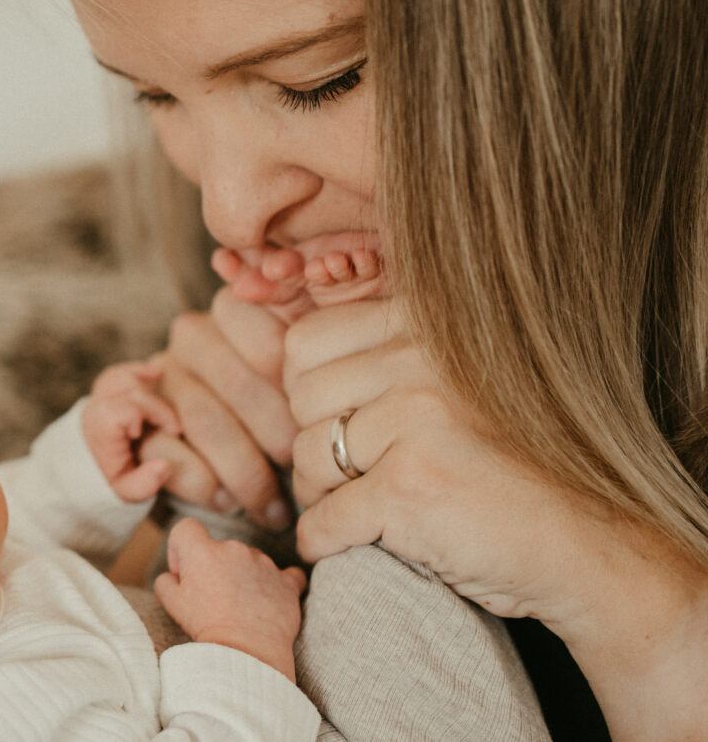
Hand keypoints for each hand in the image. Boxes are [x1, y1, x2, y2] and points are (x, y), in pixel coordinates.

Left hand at [80, 361, 178, 501]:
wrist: (83, 473)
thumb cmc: (110, 481)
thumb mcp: (127, 491)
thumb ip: (145, 483)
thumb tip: (165, 466)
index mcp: (102, 428)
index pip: (129, 408)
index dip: (156, 414)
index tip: (172, 432)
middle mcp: (96, 408)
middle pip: (131, 389)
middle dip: (158, 404)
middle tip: (174, 427)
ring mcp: (97, 399)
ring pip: (122, 376)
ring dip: (146, 383)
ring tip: (167, 398)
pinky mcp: (102, 394)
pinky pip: (116, 374)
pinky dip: (136, 371)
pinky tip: (157, 374)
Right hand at [135, 285, 297, 529]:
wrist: (194, 434)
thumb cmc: (268, 402)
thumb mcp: (299, 364)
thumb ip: (310, 325)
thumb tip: (306, 280)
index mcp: (233, 311)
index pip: (272, 341)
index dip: (298, 390)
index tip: (318, 426)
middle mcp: (190, 336)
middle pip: (239, 386)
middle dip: (277, 439)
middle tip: (303, 478)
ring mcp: (156, 374)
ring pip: (203, 422)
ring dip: (243, 473)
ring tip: (272, 507)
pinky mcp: (123, 419)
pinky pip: (163, 450)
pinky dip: (198, 482)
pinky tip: (224, 500)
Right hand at [153, 517, 306, 679]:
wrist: (247, 653)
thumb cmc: (207, 627)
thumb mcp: (172, 604)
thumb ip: (166, 581)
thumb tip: (173, 576)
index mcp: (203, 552)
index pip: (187, 528)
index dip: (181, 549)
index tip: (186, 573)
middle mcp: (235, 549)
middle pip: (220, 548)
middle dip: (215, 568)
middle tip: (214, 601)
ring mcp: (264, 563)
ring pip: (249, 561)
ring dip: (244, 577)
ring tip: (241, 610)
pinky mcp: (286, 581)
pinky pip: (284, 575)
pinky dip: (276, 585)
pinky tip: (270, 601)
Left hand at [285, 298, 601, 621]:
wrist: (588, 543)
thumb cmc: (510, 464)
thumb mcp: (451, 382)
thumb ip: (383, 356)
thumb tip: (282, 357)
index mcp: (425, 326)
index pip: (305, 342)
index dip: (306, 391)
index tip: (335, 422)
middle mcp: (419, 362)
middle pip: (299, 400)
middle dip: (309, 444)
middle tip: (345, 476)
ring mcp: (415, 422)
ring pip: (304, 457)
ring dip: (319, 496)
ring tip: (360, 509)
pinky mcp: (408, 488)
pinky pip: (321, 518)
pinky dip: (325, 542)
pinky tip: (353, 543)